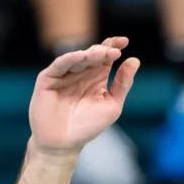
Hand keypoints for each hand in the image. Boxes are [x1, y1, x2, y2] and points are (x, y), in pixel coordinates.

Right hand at [29, 37, 140, 154]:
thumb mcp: (112, 104)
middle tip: (114, 51)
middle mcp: (79, 73)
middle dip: (103, 50)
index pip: (104, 57)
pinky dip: (70, 59)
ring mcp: (63, 75)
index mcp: (95, 77)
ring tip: (102, 53)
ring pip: (77, 58)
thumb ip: (123, 83)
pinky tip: (81, 56)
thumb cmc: (89, 125)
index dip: (113, 46)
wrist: (64, 142)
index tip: (124, 41)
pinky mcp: (48, 79)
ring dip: (90, 54)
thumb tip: (135, 60)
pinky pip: (59, 65)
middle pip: (92, 54)